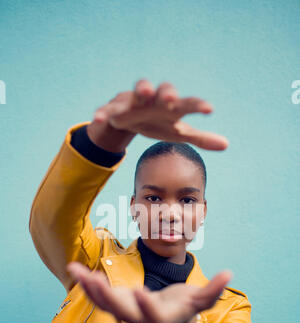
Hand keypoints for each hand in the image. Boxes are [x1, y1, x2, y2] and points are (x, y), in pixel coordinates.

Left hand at [66, 262, 231, 322]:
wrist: (169, 321)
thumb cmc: (186, 308)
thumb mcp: (200, 300)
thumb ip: (213, 290)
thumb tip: (229, 273)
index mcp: (161, 319)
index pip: (151, 316)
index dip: (145, 306)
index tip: (140, 291)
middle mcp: (139, 318)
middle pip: (120, 311)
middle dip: (106, 297)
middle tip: (94, 280)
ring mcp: (125, 312)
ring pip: (104, 305)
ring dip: (90, 289)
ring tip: (77, 270)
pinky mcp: (117, 303)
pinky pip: (99, 297)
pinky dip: (87, 285)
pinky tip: (76, 270)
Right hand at [88, 78, 227, 150]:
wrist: (127, 117)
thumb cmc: (157, 122)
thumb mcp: (178, 131)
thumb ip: (200, 138)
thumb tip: (227, 144)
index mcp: (170, 107)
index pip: (186, 104)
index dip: (197, 105)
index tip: (209, 110)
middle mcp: (153, 100)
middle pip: (162, 91)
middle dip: (166, 93)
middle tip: (172, 98)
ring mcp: (132, 103)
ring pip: (135, 93)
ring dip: (140, 90)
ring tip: (143, 92)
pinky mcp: (113, 109)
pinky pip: (107, 110)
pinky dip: (102, 114)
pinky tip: (97, 120)